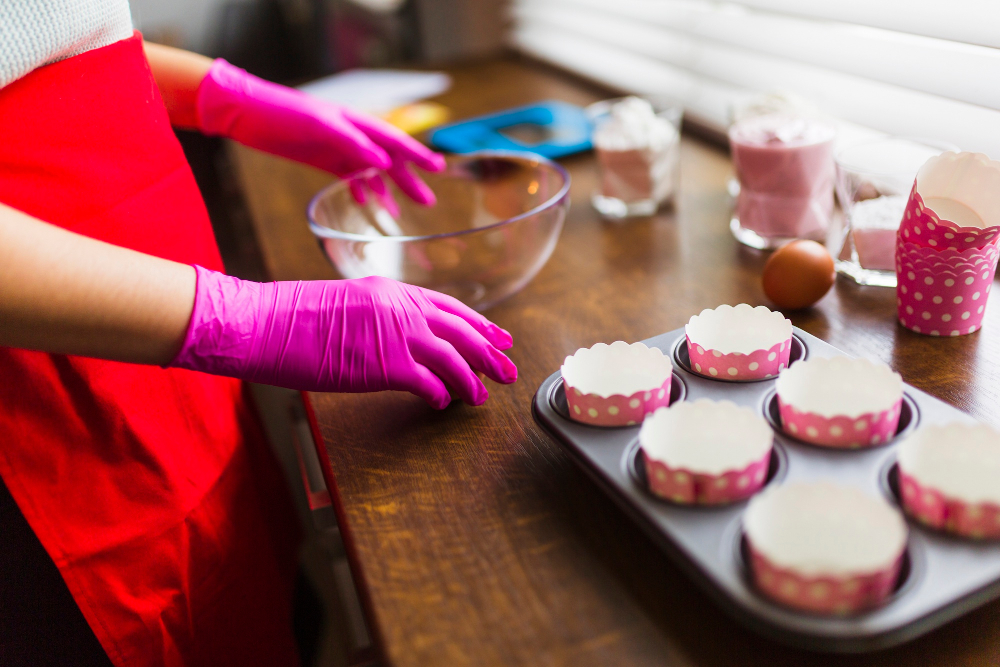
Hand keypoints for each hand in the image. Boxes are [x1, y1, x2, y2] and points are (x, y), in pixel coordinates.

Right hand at [170, 268, 516, 408]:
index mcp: (391, 292)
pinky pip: (429, 383)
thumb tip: (395, 335)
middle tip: (509, 369)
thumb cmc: (292, 316)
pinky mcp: (386, 366)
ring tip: (482, 397)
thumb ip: (377, 316)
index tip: (499, 337)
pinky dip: (442, 395)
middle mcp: (401, 309)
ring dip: (472, 380)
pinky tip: (444, 404)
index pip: (449, 307)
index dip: (479, 324)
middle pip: (462, 332)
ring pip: (454, 359)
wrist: (265, 322)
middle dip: (490, 353)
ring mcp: (396, 335)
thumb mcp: (345, 303)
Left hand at [195, 59, 445, 205]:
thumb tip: (385, 165)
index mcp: (357, 123)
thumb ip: (353, 144)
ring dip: (387, 190)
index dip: (418, 155)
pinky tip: (365, 204)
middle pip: (388, 160)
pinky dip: (359, 190)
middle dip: (409, 180)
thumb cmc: (283, 113)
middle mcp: (352, 136)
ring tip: (402, 213)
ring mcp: (338, 148)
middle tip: (429, 201)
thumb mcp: (321, 126)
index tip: (439, 168)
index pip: (395, 141)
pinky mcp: (322, 159)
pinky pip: (348, 176)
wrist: (248, 113)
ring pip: (371, 172)